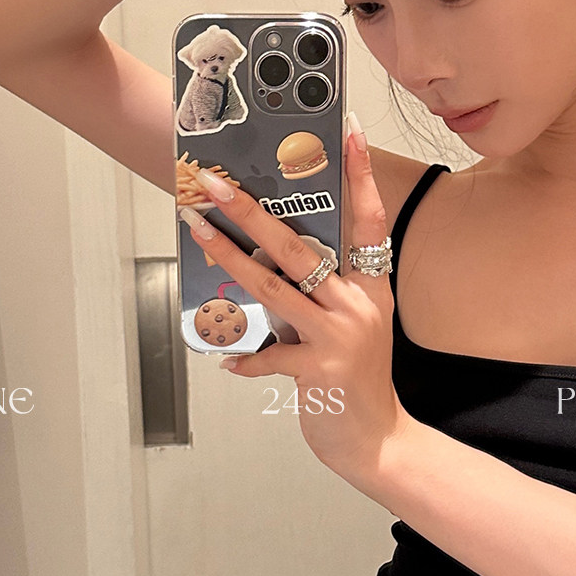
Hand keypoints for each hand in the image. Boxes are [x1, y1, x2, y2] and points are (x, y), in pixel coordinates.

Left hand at [180, 120, 406, 488]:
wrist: (378, 441)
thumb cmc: (356, 381)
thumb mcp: (350, 327)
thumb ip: (317, 295)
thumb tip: (266, 262)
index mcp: (371, 288)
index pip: (368, 220)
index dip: (359, 177)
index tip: (350, 134)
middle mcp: (358, 304)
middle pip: (300, 245)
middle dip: (252, 210)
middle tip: (216, 182)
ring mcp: (341, 335)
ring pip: (276, 286)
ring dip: (230, 256)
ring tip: (198, 230)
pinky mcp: (321, 370)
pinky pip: (270, 354)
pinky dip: (245, 356)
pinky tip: (226, 357)